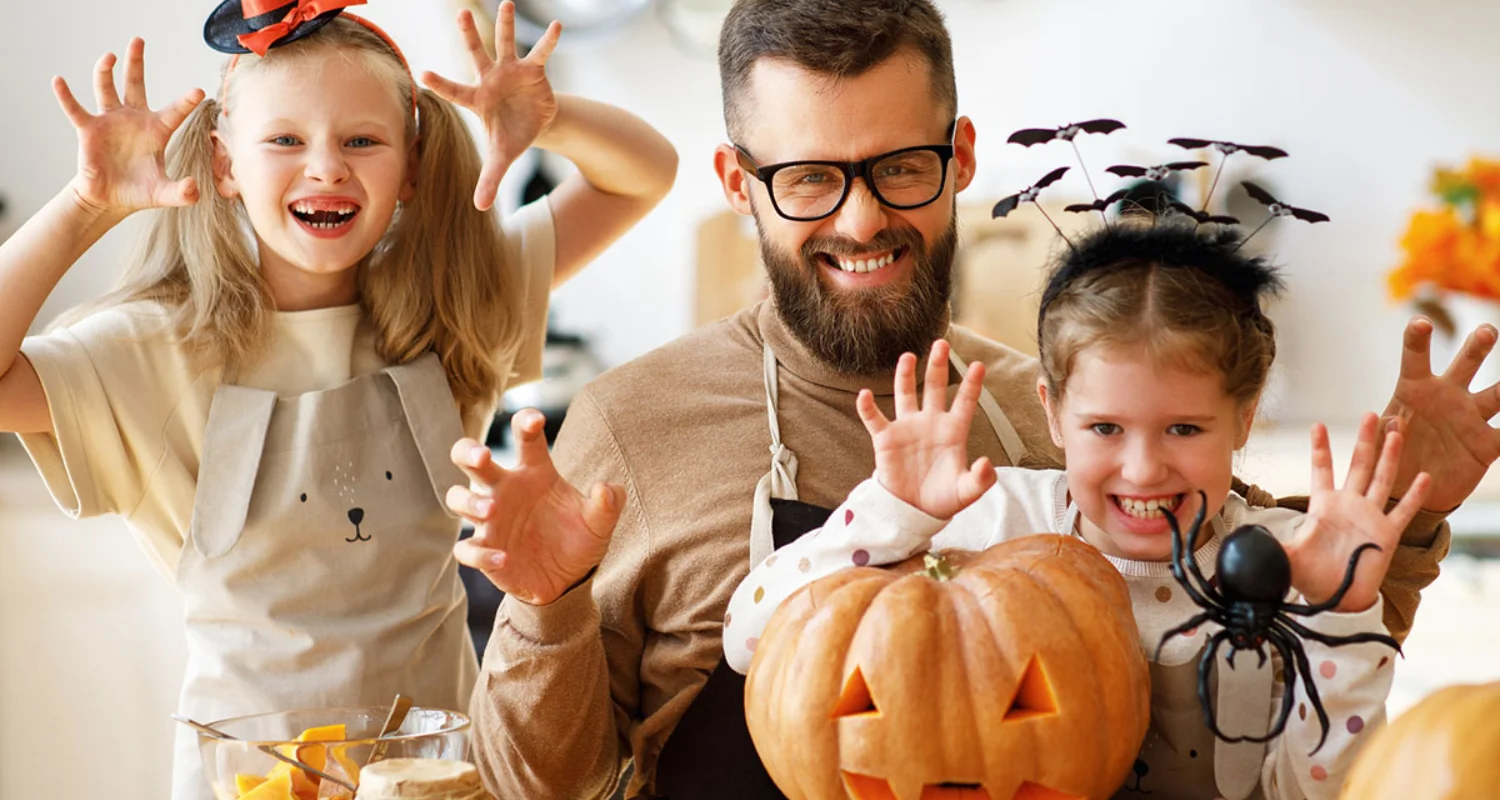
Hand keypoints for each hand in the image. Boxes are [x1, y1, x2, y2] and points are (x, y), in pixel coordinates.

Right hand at [54, 38, 204, 215]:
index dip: (185, 101)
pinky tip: (59, 80)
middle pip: (135, 84)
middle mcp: (133, 119)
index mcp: (157, 130)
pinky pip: (75, 109)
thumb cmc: (140, 191)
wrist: (110, 198)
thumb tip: (193, 189)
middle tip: (138, 40)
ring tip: (109, 56)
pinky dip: (66, 96)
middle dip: (136, 63)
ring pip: (106, 89)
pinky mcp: (88, 129)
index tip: (198, 90)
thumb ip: (182, 193)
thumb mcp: (164, 194)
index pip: (175, 112)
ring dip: (105, 72)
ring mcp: (110, 121)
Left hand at [421, 2, 560, 210]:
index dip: (440, 84)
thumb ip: (490, 179)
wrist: (534, 123)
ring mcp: (512, 71)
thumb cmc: (511, 137)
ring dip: (507, 24)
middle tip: (461, 12)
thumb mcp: (502, 159)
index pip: (455, 91)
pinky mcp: (534, 70)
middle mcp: (491, 79)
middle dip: (470, 34)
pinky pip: (541, 53)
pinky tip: (556, 25)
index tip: (422, 73)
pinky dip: (549, 40)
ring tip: (508, 3)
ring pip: (507, 44)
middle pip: (477, 54)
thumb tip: (480, 208)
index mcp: (478, 99)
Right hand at [446, 409, 623, 605]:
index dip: (526, 423)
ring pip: (458, 498)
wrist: (567, 580)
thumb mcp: (599, 524)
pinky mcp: (484, 550)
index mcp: (535, 473)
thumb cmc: (579, 539)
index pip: (526, 439)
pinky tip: (503, 558)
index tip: (535, 420)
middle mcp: (506, 490)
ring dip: (469, 501)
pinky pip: (467, 548)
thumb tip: (607, 488)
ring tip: (491, 509)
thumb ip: (608, 505)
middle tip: (482, 456)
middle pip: (471, 459)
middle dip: (470, 452)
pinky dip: (480, 553)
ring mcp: (490, 520)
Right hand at [857, 339, 995, 518]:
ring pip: (905, 394)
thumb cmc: (943, 499)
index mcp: (953, 432)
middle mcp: (930, 423)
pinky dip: (867, 407)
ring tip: (908, 356)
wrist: (914, 510)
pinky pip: (874, 418)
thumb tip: (987, 464)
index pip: (965, 402)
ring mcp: (907, 428)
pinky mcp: (886, 438)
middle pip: (935, 387)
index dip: (971, 384)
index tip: (979, 365)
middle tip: (942, 344)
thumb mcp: (966, 492)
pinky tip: (864, 395)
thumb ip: (980, 479)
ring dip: (905, 376)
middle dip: (938, 366)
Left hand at [1286, 412, 1431, 611]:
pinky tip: (1425, 476)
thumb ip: (1266, 547)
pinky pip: (1404, 511)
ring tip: (1397, 431)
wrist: (1336, 600)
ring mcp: (1370, 517)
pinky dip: (1415, 495)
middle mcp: (1349, 506)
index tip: (1318, 424)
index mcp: (1323, 507)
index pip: (1321, 470)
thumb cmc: (1311, 578)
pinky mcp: (1387, 534)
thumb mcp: (1285, 558)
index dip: (1320, 448)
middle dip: (1364, 440)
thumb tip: (1239, 543)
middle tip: (1370, 413)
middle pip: (1358, 465)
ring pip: (1382, 479)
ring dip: (1390, 456)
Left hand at [1379, 316, 1499, 511]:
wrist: (1410, 490)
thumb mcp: (1380, 447)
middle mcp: (1447, 396)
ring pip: (1498, 394)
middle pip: (1467, 363)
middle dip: (1478, 346)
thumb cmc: (1391, 457)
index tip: (1420, 322)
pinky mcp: (1487, 444)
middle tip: (1487, 331)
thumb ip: (1383, 434)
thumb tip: (1394, 422)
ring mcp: (1471, 418)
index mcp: (1414, 390)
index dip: (1417, 340)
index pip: (1415, 359)